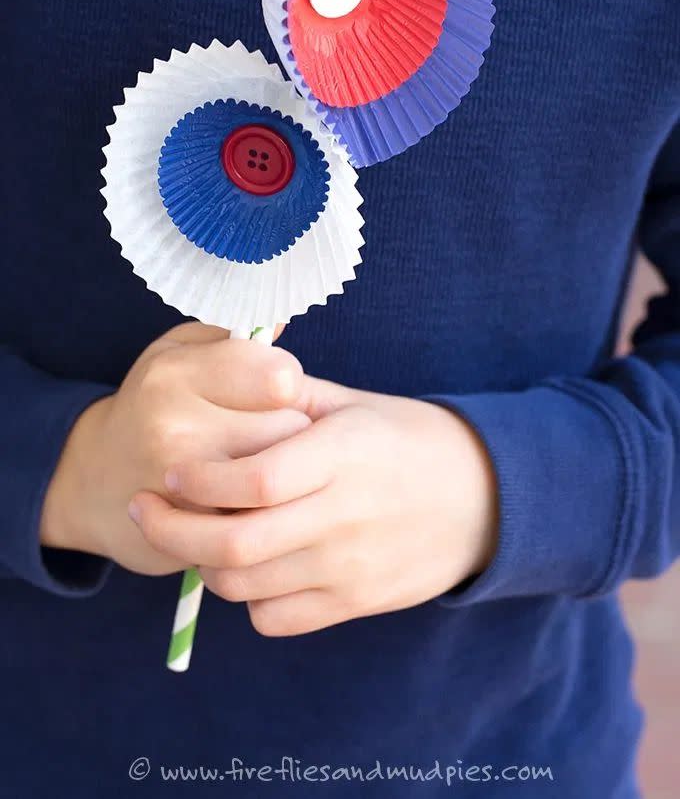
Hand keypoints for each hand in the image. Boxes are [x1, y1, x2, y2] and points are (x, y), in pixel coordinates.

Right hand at [40, 323, 308, 574]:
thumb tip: (282, 327)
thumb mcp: (178, 352)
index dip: (287, 384)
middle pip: (291, 427)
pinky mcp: (192, 532)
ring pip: (284, 474)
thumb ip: (231, 336)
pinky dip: (263, 509)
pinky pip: (264, 515)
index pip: (281, 376)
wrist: (93, 482)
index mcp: (175, 371)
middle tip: (271, 432)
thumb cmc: (153, 405)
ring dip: (286, 472)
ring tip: (261, 463)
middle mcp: (174, 425)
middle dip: (294, 430)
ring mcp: (182, 485)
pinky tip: (242, 498)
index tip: (272, 391)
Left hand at [128, 376, 498, 633]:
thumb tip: (230, 377)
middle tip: (145, 508)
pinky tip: (252, 566)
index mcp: (342, 455)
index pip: (253, 481)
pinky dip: (247, 597)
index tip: (169, 471)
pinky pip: (276, 618)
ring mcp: (349, 567)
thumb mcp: (358, 404)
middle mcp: (343, 516)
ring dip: (202, 563)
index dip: (198, 482)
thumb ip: (293, 396)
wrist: (485, 498)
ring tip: (195, 533)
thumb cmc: (412, 439)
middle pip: (234, 545)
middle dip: (171, 531)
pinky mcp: (356, 602)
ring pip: (245, 586)